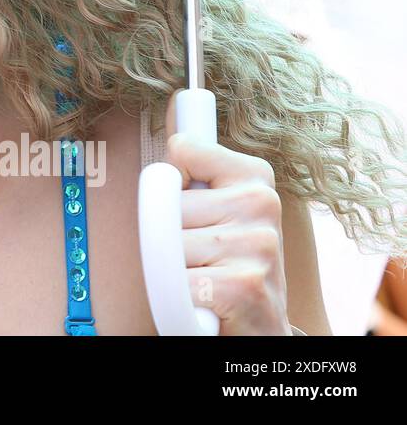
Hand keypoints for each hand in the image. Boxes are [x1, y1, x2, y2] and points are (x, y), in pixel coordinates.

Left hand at [165, 91, 291, 334]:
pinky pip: (175, 281)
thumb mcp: (216, 206)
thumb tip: (179, 102)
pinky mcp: (244, 284)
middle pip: (166, 203)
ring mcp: (258, 244)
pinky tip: (207, 302)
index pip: (182, 148)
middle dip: (168, 235)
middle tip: (199, 256)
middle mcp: (262, 203)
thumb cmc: (228, 265)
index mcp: (254, 176)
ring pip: (167, 243)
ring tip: (204, 277)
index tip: (191, 206)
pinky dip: (179, 299)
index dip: (171, 185)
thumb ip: (195, 164)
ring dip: (174, 269)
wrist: (259, 327)